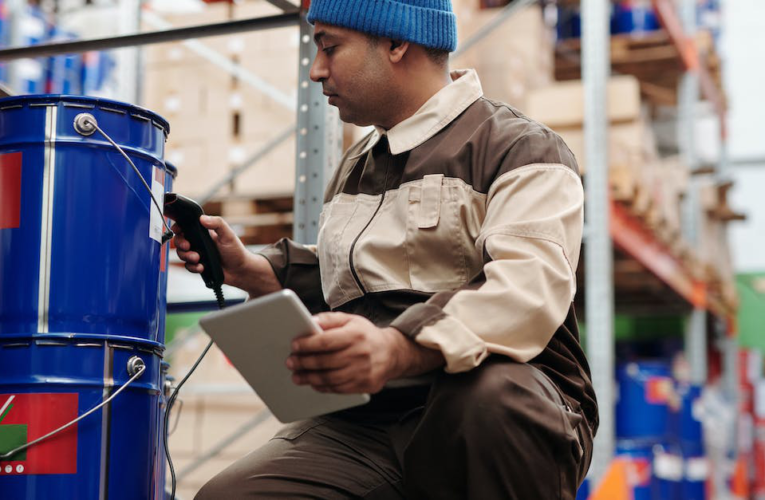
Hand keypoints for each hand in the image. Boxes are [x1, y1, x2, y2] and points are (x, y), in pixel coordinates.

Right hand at [172, 215, 279, 295]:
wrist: (241, 271)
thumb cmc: (237, 251)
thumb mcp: (228, 235)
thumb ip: (217, 224)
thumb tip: (202, 218)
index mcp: (204, 233)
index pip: (186, 227)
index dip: (179, 228)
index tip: (177, 230)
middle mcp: (199, 243)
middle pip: (180, 241)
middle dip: (181, 244)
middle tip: (188, 246)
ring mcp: (198, 255)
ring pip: (182, 254)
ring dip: (187, 256)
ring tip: (198, 258)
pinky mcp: (199, 266)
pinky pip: (188, 266)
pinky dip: (193, 267)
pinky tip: (202, 267)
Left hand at [286, 312, 443, 393]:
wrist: (392, 353)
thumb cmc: (366, 335)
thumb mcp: (351, 320)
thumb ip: (329, 319)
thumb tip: (310, 321)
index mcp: (355, 335)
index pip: (325, 341)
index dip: (307, 344)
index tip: (294, 346)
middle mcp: (360, 354)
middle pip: (325, 361)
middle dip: (303, 362)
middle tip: (290, 362)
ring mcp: (362, 372)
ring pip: (329, 378)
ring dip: (309, 378)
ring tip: (297, 376)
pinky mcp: (364, 385)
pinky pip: (338, 389)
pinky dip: (323, 387)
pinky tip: (313, 382)